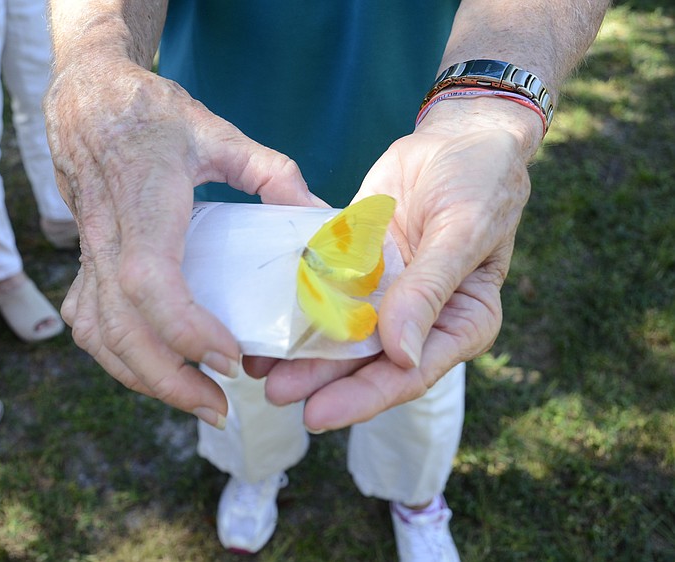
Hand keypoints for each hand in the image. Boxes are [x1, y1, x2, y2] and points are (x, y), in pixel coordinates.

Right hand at [44, 56, 323, 426]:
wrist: (86, 100)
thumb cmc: (153, 114)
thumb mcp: (219, 133)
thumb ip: (273, 173)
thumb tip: (320, 215)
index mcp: (145, 201)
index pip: (150, 281)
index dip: (185, 328)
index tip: (229, 356)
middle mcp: (107, 235)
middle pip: (119, 327)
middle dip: (168, 379)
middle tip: (220, 407)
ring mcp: (88, 251)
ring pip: (97, 334)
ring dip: (142, 378)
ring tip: (195, 399)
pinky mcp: (82, 261)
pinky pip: (87, 323)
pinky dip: (117, 357)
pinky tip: (155, 370)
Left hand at [247, 100, 535, 431]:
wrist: (460, 136)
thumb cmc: (482, 182)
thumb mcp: (463, 233)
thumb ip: (429, 292)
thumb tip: (401, 357)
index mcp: (459, 324)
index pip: (409, 374)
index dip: (363, 397)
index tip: (317, 413)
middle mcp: (419, 319)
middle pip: (366, 363)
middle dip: (320, 382)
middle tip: (273, 395)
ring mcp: (385, 294)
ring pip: (339, 333)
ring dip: (300, 352)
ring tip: (257, 369)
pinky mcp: (357, 267)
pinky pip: (324, 290)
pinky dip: (297, 304)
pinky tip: (265, 316)